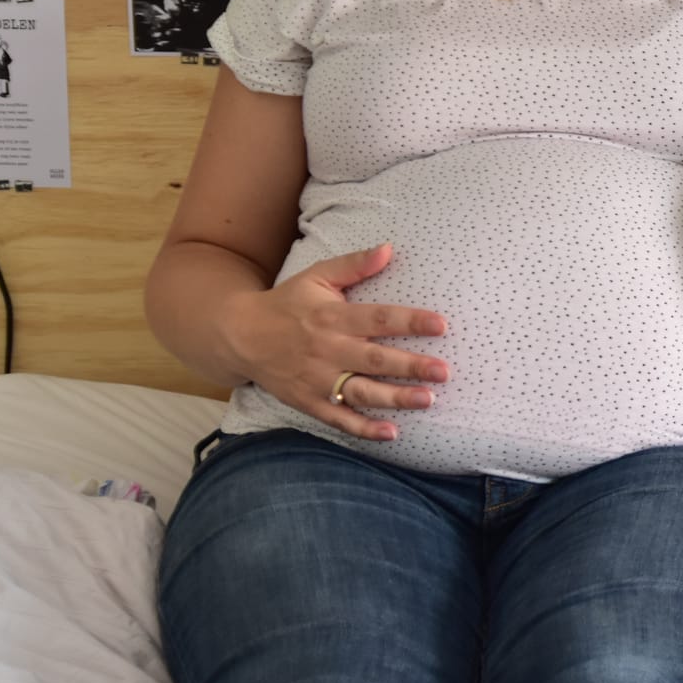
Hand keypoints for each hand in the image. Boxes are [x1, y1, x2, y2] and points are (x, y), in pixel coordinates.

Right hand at [225, 243, 449, 441]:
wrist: (239, 335)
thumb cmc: (286, 303)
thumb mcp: (317, 276)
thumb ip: (354, 265)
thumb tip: (389, 249)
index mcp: (332, 317)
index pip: (377, 319)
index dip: (410, 321)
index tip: (441, 325)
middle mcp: (327, 349)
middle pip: (374, 359)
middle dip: (410, 366)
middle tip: (444, 372)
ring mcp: (317, 379)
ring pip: (360, 392)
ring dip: (394, 398)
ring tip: (427, 400)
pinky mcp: (308, 401)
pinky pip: (338, 418)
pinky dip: (363, 428)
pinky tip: (390, 433)